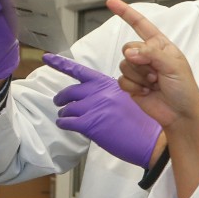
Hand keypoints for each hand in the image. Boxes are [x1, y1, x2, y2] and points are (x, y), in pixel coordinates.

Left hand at [46, 53, 161, 167]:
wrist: (151, 139)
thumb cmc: (142, 122)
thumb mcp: (127, 99)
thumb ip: (107, 95)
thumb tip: (91, 99)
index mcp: (108, 84)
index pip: (80, 71)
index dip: (60, 64)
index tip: (47, 58)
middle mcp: (99, 93)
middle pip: (70, 91)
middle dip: (61, 98)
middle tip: (59, 103)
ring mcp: (94, 107)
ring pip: (67, 108)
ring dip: (64, 114)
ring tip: (66, 118)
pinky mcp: (90, 124)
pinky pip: (67, 122)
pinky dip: (64, 123)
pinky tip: (65, 125)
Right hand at [104, 0, 198, 133]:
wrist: (180, 114)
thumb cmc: (184, 89)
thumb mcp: (173, 65)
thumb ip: (151, 53)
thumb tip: (129, 53)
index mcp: (160, 46)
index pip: (140, 25)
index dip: (125, 13)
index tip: (111, 2)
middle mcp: (148, 55)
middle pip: (128, 47)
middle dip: (141, 62)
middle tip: (156, 74)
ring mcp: (139, 70)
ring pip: (124, 64)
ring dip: (140, 77)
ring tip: (154, 84)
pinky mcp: (132, 85)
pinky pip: (122, 79)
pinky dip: (134, 87)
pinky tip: (147, 92)